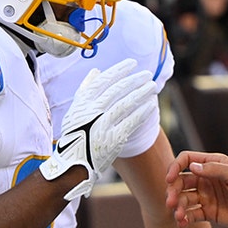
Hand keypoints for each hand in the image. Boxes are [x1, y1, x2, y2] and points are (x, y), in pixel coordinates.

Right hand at [40, 58, 156, 199]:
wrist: (74, 164)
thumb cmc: (76, 136)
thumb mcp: (74, 110)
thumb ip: (85, 90)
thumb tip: (96, 71)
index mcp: (82, 103)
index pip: (103, 80)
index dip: (119, 70)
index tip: (132, 64)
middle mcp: (91, 112)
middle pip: (117, 90)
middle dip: (134, 80)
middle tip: (147, 74)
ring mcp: (102, 125)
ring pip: (126, 103)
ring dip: (142, 93)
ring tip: (153, 86)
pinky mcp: (113, 139)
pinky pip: (131, 121)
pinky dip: (142, 112)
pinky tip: (151, 105)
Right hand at [164, 151, 227, 227]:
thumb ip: (215, 170)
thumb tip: (192, 166)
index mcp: (212, 164)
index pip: (186, 160)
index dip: (175, 167)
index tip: (170, 179)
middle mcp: (206, 179)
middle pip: (181, 181)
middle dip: (173, 191)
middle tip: (171, 202)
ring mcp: (206, 196)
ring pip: (184, 199)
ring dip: (178, 206)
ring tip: (178, 216)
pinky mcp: (208, 212)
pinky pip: (192, 214)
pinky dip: (184, 218)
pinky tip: (182, 223)